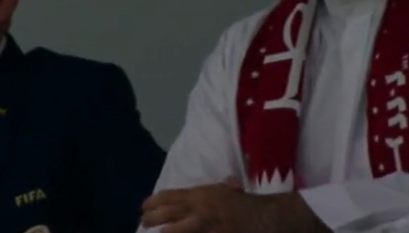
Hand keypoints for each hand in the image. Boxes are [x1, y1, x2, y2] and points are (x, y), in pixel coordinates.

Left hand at [141, 181, 282, 232]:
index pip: (170, 196)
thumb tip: (226, 181)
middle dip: (152, 218)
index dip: (154, 201)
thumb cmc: (247, 205)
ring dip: (163, 231)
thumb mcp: (231, 191)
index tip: (144, 206)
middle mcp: (198, 209)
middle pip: (167, 213)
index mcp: (201, 194)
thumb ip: (222, 187)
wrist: (265, 219)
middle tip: (143, 221)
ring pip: (174, 230)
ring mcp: (203, 226)